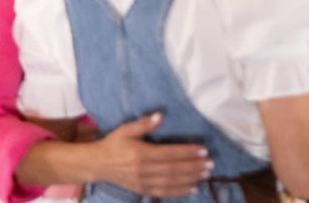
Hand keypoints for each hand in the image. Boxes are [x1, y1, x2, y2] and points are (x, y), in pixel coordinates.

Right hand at [93, 114, 211, 195]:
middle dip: (193, 167)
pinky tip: (193, 188)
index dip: (187, 152)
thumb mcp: (126, 130)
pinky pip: (163, 193)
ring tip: (206, 175)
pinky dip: (179, 192)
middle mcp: (142, 171)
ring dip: (190, 179)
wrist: (97, 164)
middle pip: (173, 170)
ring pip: (170, 183)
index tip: (203, 150)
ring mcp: (142, 183)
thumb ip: (143, 124)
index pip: (169, 154)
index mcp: (140, 154)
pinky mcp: (142, 190)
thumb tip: (160, 116)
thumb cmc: (113, 143)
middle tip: (211, 164)